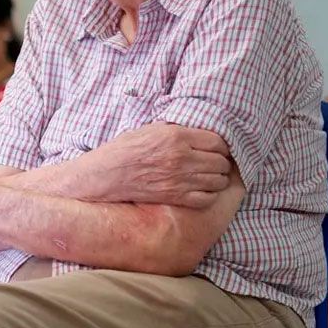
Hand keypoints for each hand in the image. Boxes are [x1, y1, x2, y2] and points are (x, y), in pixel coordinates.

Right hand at [87, 123, 231, 207]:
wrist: (107, 175)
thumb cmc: (125, 150)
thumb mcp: (150, 129)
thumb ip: (175, 130)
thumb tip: (196, 131)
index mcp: (177, 136)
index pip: (217, 142)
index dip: (221, 146)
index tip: (217, 149)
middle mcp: (182, 158)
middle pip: (220, 162)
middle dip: (221, 162)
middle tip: (215, 163)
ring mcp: (180, 179)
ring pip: (217, 181)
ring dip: (217, 179)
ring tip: (210, 177)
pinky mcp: (175, 197)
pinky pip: (206, 198)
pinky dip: (209, 195)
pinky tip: (202, 190)